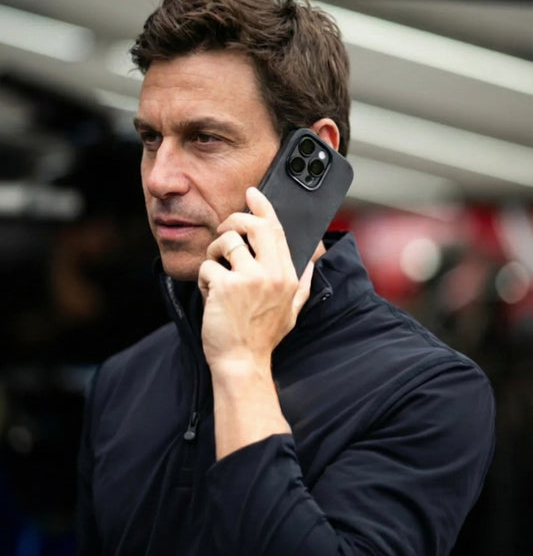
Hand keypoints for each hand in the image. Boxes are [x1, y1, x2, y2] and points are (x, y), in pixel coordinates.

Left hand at [198, 186, 312, 378]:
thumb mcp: (292, 312)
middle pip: (253, 225)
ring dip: (214, 255)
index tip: (253, 192)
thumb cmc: (262, 339)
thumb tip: (311, 262)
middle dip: (233, 220)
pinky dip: (204, 279)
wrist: (242, 363)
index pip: (277, 230)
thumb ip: (302, 284)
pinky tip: (210, 297)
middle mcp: (273, 273)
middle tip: (223, 232)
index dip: (263, 207)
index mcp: (288, 275)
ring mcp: (250, 278)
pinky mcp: (226, 286)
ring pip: (225, 242)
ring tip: (216, 275)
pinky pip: (207, 266)